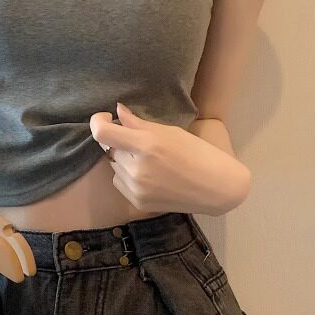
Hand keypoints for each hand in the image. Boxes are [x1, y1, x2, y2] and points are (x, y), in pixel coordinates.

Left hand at [89, 102, 244, 213]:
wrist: (217, 189)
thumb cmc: (198, 153)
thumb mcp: (171, 132)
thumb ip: (139, 123)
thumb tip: (118, 111)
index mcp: (146, 145)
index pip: (102, 134)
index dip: (97, 122)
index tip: (105, 118)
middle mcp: (136, 168)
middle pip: (110, 150)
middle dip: (120, 143)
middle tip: (141, 144)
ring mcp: (136, 188)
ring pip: (114, 167)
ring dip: (124, 160)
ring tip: (149, 162)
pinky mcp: (137, 203)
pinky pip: (120, 183)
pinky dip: (128, 177)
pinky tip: (150, 176)